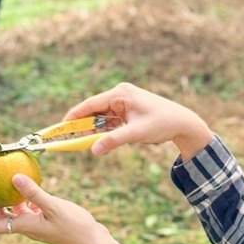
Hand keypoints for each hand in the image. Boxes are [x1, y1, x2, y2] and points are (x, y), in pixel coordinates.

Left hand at [0, 174, 138, 243]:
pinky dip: (28, 202)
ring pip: (18, 215)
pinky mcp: (50, 224)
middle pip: (4, 219)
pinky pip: (32, 212)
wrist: (94, 242)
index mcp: (26, 226)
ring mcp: (40, 227)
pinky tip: (33, 190)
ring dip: (10, 203)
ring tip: (8, 186)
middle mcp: (30, 228)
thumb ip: (34, 193)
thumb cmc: (75, 227)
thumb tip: (14, 178)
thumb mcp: (54, 207)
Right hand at [63, 82, 212, 160]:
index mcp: (120, 94)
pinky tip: (106, 138)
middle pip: (94, 110)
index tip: (60, 128)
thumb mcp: (136, 133)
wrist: (183, 123)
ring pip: (102, 115)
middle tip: (74, 140)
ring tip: (90, 142)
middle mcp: (120, 93)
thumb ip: (113, 141)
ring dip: (96, 128)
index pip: (89, 104)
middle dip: (84, 125)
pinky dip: (107, 128)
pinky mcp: (128, 107)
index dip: (73, 117)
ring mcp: (124, 100)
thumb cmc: (162, 124)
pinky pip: (111, 118)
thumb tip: (93, 150)